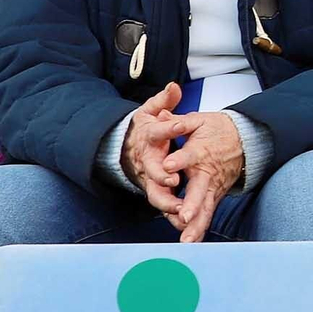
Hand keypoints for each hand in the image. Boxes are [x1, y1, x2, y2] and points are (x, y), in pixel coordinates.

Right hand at [121, 82, 184, 213]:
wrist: (126, 149)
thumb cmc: (145, 128)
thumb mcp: (150, 111)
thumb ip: (164, 100)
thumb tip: (174, 86)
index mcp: (149, 137)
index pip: (158, 130)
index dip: (169, 128)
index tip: (181, 125)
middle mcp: (148, 160)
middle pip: (152, 169)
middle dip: (162, 174)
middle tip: (173, 179)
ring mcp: (149, 179)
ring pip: (156, 194)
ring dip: (168, 203)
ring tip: (181, 210)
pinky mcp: (155, 192)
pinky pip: (164, 206)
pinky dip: (173, 216)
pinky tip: (186, 224)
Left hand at [161, 113, 245, 242]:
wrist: (244, 140)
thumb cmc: (216, 130)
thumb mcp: (199, 120)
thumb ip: (179, 121)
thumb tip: (162, 114)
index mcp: (200, 151)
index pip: (189, 156)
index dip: (179, 160)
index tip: (169, 165)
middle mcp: (206, 172)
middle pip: (199, 190)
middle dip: (193, 205)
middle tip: (185, 216)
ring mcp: (212, 187)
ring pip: (205, 208)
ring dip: (196, 225)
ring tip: (187, 240)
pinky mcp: (215, 196)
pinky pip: (208, 215)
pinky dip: (200, 229)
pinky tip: (192, 242)